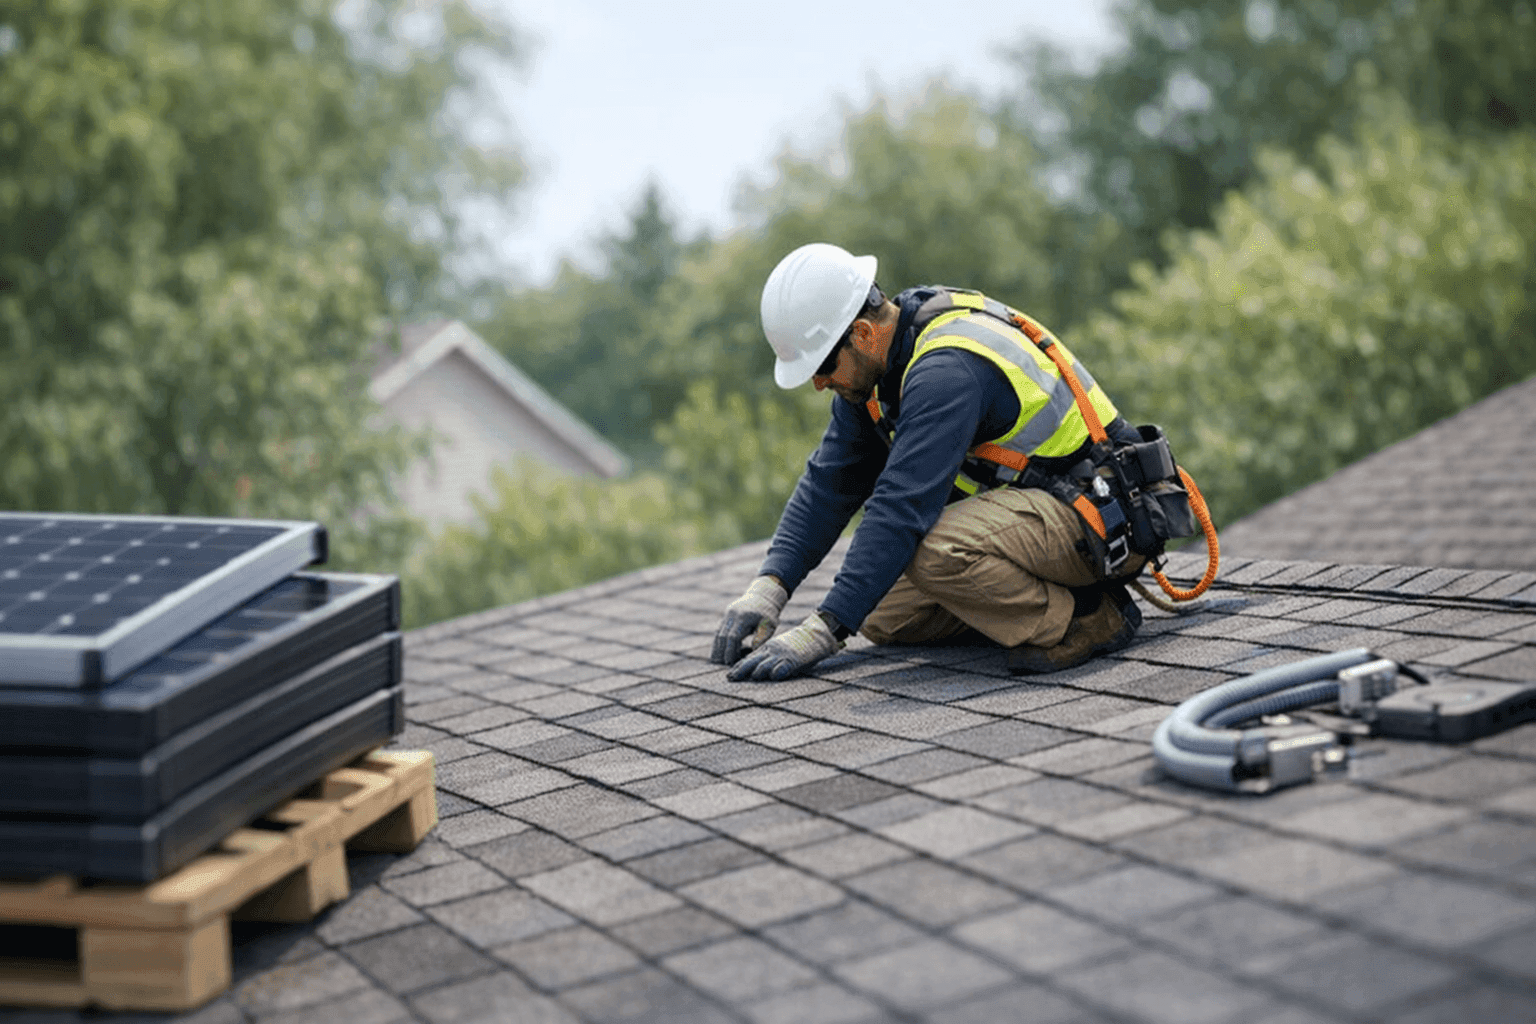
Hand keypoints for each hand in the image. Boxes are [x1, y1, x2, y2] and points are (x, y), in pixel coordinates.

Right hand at [711, 576, 788, 664]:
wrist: (762, 596)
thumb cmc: (768, 613)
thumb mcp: (769, 625)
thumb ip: (761, 638)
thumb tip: (752, 652)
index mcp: (744, 617)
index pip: (733, 637)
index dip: (731, 651)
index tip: (731, 663)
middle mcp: (732, 615)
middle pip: (722, 636)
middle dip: (722, 652)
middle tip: (723, 665)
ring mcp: (727, 615)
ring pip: (718, 633)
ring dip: (717, 648)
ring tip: (717, 661)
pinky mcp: (725, 617)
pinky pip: (719, 631)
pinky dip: (718, 642)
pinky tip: (719, 652)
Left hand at [728, 613, 843, 681]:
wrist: (813, 634)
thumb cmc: (796, 645)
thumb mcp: (777, 648)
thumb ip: (766, 658)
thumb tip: (753, 672)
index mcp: (766, 648)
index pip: (748, 658)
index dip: (738, 667)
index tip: (729, 675)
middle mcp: (771, 651)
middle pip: (752, 662)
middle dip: (741, 671)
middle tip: (730, 679)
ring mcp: (781, 655)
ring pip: (765, 665)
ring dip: (758, 672)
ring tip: (752, 678)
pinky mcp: (793, 660)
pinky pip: (783, 667)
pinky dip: (778, 672)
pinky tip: (774, 676)